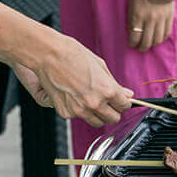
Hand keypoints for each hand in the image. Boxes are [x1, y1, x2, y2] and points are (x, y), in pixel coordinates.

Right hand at [18, 32, 132, 125]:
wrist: (48, 55)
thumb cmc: (73, 54)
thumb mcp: (100, 65)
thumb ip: (115, 84)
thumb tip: (127, 94)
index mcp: (107, 90)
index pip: (124, 106)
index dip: (123, 102)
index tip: (121, 100)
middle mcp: (94, 103)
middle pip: (113, 119)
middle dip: (114, 111)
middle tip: (109, 103)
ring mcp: (79, 111)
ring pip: (97, 122)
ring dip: (99, 114)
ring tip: (92, 100)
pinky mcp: (65, 113)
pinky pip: (78, 117)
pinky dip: (80, 111)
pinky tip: (76, 97)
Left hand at [127, 0, 175, 51]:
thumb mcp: (131, 5)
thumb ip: (132, 19)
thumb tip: (132, 32)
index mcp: (138, 15)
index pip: (135, 37)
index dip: (132, 43)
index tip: (132, 44)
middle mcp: (150, 19)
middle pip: (146, 42)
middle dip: (142, 47)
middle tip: (140, 48)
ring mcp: (161, 19)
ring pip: (157, 40)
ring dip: (152, 44)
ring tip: (149, 44)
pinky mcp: (169, 17)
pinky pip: (166, 33)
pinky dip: (162, 38)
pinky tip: (158, 38)